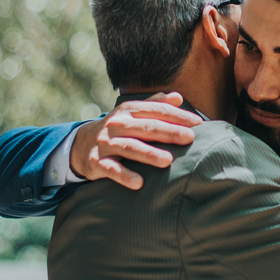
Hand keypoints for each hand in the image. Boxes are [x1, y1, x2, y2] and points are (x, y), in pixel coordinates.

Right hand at [70, 92, 200, 188]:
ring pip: (130, 147)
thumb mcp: (132, 113)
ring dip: (149, 154)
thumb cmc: (118, 129)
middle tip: (189, 138)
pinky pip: (112, 169)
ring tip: (168, 161)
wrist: (81, 144)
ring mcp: (106, 143)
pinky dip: (124, 176)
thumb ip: (155, 104)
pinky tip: (139, 183)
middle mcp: (117, 124)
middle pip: (146, 127)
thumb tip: (178, 97)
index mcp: (129, 110)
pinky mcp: (97, 162)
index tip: (197, 123)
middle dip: (169, 132)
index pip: (156, 110)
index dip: (177, 116)